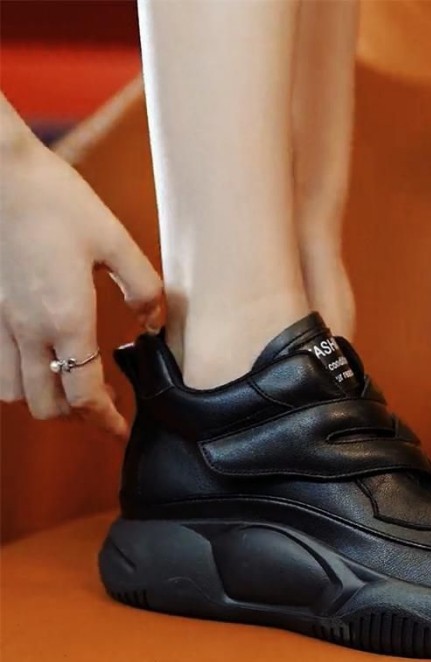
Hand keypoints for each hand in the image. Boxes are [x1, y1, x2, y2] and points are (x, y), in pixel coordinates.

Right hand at [0, 124, 162, 436]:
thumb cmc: (58, 201)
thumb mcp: (115, 241)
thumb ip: (144, 288)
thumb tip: (157, 323)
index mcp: (66, 318)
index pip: (85, 394)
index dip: (105, 422)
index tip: (122, 432)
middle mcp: (27, 330)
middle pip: (47, 406)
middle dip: (79, 416)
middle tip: (106, 407)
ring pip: (14, 393)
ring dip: (46, 400)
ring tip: (73, 387)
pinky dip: (17, 379)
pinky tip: (39, 361)